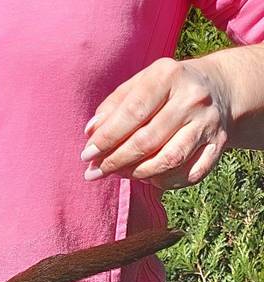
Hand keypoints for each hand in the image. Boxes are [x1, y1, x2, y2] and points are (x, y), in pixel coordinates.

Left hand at [81, 56, 231, 189]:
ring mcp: (208, 122)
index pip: (132, 112)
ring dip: (138, 174)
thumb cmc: (164, 89)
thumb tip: (90, 133)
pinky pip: (190, 174)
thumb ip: (112, 106)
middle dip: (115, 161)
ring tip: (119, 174)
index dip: (107, 138)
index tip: (87, 155)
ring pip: (169, 160)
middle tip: (95, 173)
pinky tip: (148, 178)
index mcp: (168, 76)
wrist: (218, 87)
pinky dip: (165, 182)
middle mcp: (192, 98)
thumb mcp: (138, 84)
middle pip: (148, 140)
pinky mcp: (219, 144)